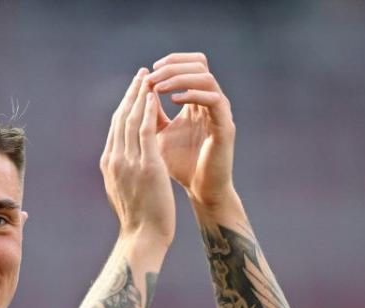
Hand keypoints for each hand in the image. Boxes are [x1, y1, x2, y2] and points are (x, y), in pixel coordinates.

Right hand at [100, 68, 176, 245]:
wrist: (143, 237)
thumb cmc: (139, 220)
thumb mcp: (125, 191)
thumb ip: (123, 172)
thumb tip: (123, 162)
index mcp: (109, 164)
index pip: (116, 128)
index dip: (124, 106)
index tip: (134, 91)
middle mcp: (115, 159)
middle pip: (120, 118)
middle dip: (131, 94)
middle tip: (141, 74)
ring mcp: (128, 162)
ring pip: (131, 120)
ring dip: (140, 95)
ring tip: (149, 77)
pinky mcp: (146, 165)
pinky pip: (145, 130)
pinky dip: (147, 110)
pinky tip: (154, 96)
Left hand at [146, 52, 236, 207]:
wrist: (199, 189)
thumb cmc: (179, 164)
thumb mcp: (159, 133)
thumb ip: (151, 113)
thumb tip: (138, 90)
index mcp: (197, 100)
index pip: (190, 64)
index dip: (171, 61)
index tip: (147, 71)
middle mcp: (212, 101)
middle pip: (200, 63)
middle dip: (172, 67)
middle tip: (151, 77)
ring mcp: (221, 112)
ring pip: (206, 77)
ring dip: (179, 78)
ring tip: (157, 88)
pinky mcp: (226, 126)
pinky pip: (214, 100)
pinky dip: (193, 95)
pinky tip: (173, 102)